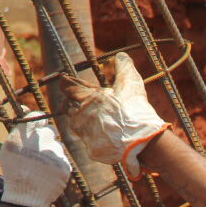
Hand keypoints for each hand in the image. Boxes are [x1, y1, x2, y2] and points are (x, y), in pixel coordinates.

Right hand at [0, 110, 72, 206]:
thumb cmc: (14, 171)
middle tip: (38, 149)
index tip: (36, 127)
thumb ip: (19, 128)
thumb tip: (26, 109)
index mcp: (26, 134)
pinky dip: (56, 164)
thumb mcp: (9, 148)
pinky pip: (62, 159)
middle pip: (50, 131)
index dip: (37, 120)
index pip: (37, 116)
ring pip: (57, 146)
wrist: (26, 197)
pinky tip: (47, 173)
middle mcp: (43, 141)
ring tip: (40, 165)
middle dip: (45, 137)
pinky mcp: (65, 166)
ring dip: (51, 152)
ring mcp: (56, 154)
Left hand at [61, 52, 167, 177]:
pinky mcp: (91, 150)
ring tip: (100, 121)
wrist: (140, 141)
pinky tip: (109, 137)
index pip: (67, 85)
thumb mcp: (130, 84)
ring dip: (85, 122)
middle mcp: (79, 115)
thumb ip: (124, 67)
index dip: (66, 82)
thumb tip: (122, 56)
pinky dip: (98, 139)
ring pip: (78, 125)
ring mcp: (84, 134)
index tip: (64, 80)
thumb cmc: (133, 111)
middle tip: (82, 103)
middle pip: (67, 106)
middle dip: (73, 104)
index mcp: (85, 97)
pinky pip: (91, 143)